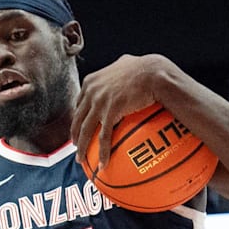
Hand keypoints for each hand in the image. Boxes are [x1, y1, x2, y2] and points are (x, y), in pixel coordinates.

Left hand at [70, 54, 173, 169]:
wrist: (153, 72)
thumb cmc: (144, 68)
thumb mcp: (124, 64)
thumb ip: (117, 69)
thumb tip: (123, 67)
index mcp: (91, 82)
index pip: (79, 103)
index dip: (77, 117)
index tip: (78, 128)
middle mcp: (91, 91)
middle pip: (78, 118)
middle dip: (75, 135)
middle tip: (76, 147)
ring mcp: (99, 101)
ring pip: (85, 130)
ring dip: (82, 148)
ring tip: (80, 160)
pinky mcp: (110, 111)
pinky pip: (104, 137)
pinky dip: (102, 152)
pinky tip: (102, 164)